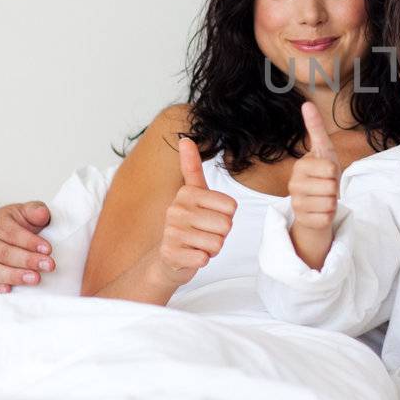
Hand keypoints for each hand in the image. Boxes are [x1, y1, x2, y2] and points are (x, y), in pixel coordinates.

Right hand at [0, 201, 53, 292]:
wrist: (16, 233)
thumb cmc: (24, 224)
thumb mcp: (31, 212)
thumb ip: (36, 210)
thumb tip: (41, 213)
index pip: (11, 233)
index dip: (30, 242)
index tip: (48, 249)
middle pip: (4, 253)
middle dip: (28, 260)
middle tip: (48, 265)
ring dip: (14, 276)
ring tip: (35, 279)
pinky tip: (7, 290)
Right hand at [151, 137, 237, 287]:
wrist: (169, 257)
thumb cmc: (189, 224)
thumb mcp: (193, 193)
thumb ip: (191, 167)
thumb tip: (185, 138)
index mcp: (186, 193)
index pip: (231, 207)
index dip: (226, 216)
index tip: (209, 217)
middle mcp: (175, 210)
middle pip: (226, 225)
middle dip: (220, 234)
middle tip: (204, 233)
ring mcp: (171, 232)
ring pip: (217, 243)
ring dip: (212, 248)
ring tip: (197, 244)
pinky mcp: (171, 254)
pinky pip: (204, 258)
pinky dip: (202, 260)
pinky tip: (191, 256)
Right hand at [288, 102, 340, 253]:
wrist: (316, 203)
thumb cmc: (322, 175)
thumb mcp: (324, 150)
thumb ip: (315, 128)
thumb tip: (306, 103)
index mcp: (300, 166)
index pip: (331, 168)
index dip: (335, 172)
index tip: (327, 173)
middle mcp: (294, 184)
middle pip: (331, 186)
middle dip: (335, 188)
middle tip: (327, 187)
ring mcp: (296, 203)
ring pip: (329, 203)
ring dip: (333, 202)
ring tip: (324, 198)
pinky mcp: (303, 220)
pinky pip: (326, 218)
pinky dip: (329, 215)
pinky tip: (321, 211)